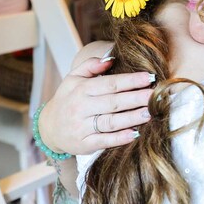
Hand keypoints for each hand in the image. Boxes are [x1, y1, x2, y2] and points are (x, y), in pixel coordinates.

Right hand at [38, 46, 153, 154]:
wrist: (49, 127)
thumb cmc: (68, 99)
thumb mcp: (73, 78)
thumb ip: (90, 65)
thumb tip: (111, 58)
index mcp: (81, 89)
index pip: (109, 84)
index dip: (130, 80)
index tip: (149, 77)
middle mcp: (81, 108)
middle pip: (113, 102)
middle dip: (135, 98)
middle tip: (154, 95)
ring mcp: (82, 127)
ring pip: (110, 122)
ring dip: (131, 118)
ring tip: (150, 113)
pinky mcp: (84, 144)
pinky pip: (104, 141)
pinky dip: (119, 139)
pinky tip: (134, 134)